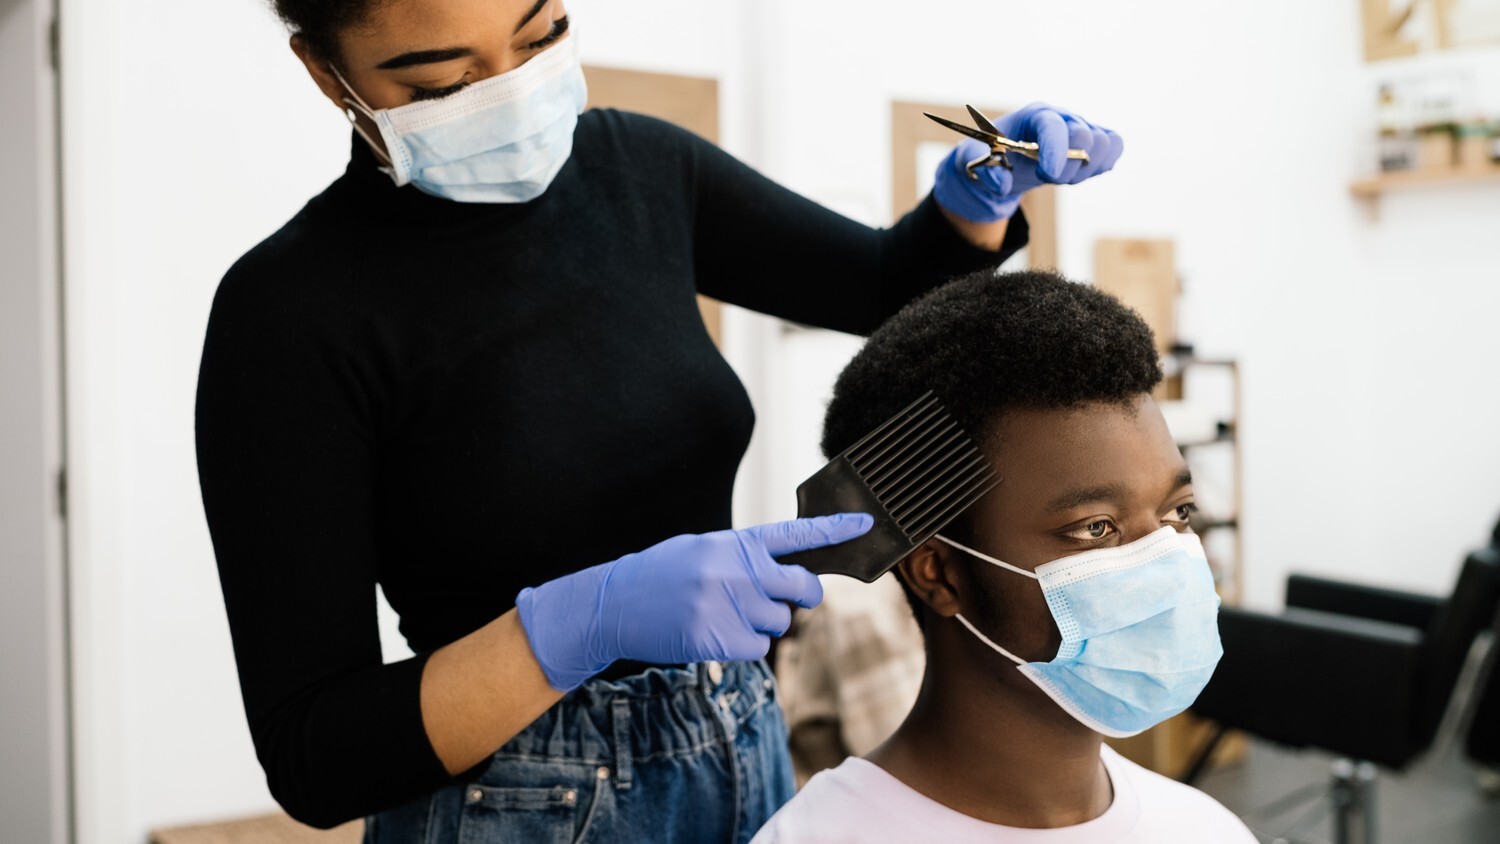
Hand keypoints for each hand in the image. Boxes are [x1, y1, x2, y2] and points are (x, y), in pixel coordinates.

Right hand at [515, 513, 873, 690]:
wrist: (615, 603)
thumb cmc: (664, 574)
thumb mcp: (705, 550)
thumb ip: (746, 558)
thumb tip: (789, 578)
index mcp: (736, 543)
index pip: (797, 533)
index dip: (836, 529)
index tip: (868, 525)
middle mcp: (738, 571)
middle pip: (802, 587)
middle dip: (804, 596)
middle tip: (788, 597)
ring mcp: (730, 606)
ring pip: (780, 623)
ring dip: (761, 624)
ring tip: (722, 614)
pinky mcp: (720, 640)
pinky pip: (758, 649)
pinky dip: (743, 647)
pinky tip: (712, 634)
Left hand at [933, 103, 1123, 222]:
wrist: (1005, 160)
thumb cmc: (990, 155)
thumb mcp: (974, 162)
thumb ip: (986, 172)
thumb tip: (1001, 183)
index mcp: (1034, 116)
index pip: (1053, 126)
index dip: (1055, 150)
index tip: (1048, 174)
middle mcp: (1062, 117)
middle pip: (1086, 136)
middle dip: (1068, 166)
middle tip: (1046, 176)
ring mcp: (1081, 128)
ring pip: (1104, 144)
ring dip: (1084, 170)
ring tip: (1059, 175)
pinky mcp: (1094, 143)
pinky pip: (1114, 150)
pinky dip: (1100, 166)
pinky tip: (1077, 173)